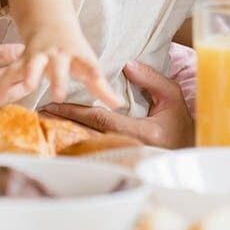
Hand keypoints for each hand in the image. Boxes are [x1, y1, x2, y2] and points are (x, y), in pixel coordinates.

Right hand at [0, 18, 122, 107]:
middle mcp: (58, 53)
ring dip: (30, 74)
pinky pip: (11, 71)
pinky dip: (3, 84)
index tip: (98, 80)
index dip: (94, 72)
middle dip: (58, 79)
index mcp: (77, 55)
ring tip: (29, 87)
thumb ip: (101, 87)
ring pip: (33, 63)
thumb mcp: (88, 64)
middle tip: (59, 95)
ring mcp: (39, 54)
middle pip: (59, 65)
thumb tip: (118, 104)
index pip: (89, 64)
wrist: (48, 20)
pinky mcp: (22, 58)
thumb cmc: (72, 49)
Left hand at [42, 61, 193, 148]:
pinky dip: (77, 143)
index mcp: (142, 133)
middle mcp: (130, 149)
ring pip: (88, 146)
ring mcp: (124, 159)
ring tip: (45, 124)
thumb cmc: (181, 124)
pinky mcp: (121, 163)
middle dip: (63, 124)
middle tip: (40, 115)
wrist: (189, 156)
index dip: (76, 111)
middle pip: (88, 135)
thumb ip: (150, 79)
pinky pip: (94, 152)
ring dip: (66, 135)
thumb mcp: (172, 97)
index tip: (55, 104)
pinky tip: (62, 137)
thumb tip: (127, 66)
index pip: (101, 120)